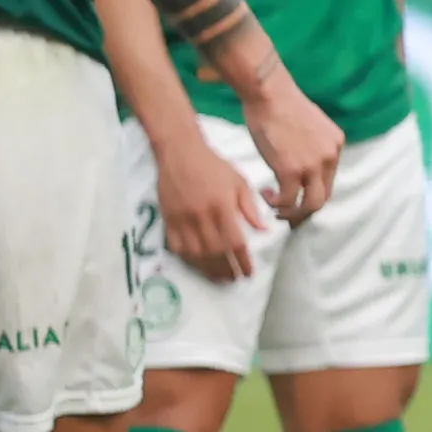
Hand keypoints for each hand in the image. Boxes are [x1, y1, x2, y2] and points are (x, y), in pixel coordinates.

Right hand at [156, 124, 271, 282]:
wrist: (180, 151)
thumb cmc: (214, 165)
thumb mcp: (239, 181)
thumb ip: (250, 207)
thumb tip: (263, 230)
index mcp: (222, 206)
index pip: (235, 242)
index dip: (243, 261)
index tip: (249, 273)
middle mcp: (202, 216)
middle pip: (215, 252)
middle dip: (227, 269)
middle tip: (235, 279)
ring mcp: (182, 219)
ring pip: (196, 253)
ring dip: (208, 269)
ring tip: (219, 278)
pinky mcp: (168, 219)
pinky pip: (176, 246)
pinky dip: (188, 259)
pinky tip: (198, 264)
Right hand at [242, 79, 343, 222]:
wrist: (268, 92)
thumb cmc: (280, 103)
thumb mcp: (309, 125)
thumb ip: (310, 146)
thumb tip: (299, 163)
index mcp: (335, 144)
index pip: (329, 179)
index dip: (312, 192)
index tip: (297, 197)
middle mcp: (330, 156)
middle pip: (324, 196)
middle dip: (305, 209)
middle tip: (287, 213)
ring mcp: (313, 165)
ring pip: (311, 204)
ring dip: (293, 212)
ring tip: (276, 209)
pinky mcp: (292, 170)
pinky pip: (288, 200)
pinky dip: (277, 203)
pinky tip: (266, 194)